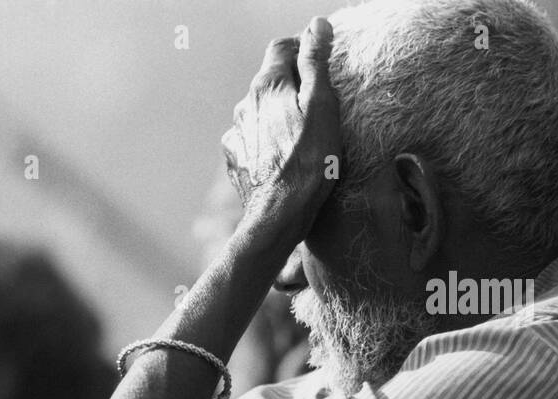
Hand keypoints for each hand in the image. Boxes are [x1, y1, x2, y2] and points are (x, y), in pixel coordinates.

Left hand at [222, 17, 340, 239]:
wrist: (279, 214)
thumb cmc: (310, 161)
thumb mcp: (323, 105)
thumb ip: (316, 62)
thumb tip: (316, 25)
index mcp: (267, 86)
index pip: (281, 47)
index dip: (303, 49)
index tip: (321, 64)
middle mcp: (245, 105)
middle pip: (270, 80)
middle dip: (292, 84)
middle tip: (318, 104)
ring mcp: (236, 132)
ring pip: (260, 111)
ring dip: (278, 114)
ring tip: (302, 135)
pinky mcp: (235, 157)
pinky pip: (253, 138)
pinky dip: (267, 139)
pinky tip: (283, 155)